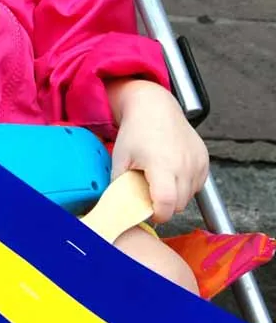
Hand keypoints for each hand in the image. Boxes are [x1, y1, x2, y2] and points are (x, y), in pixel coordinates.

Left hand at [108, 79, 208, 223]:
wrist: (154, 107)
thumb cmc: (135, 131)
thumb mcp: (120, 159)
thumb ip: (119, 187)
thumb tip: (119, 209)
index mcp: (161, 165)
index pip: (166, 205)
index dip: (157, 215)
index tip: (148, 212)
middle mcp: (184, 165)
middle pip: (179, 205)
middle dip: (165, 206)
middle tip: (150, 194)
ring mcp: (197, 162)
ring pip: (189, 196)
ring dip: (176, 196)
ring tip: (160, 180)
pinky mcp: (204, 159)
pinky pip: (197, 185)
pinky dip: (186, 186)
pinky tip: (172, 173)